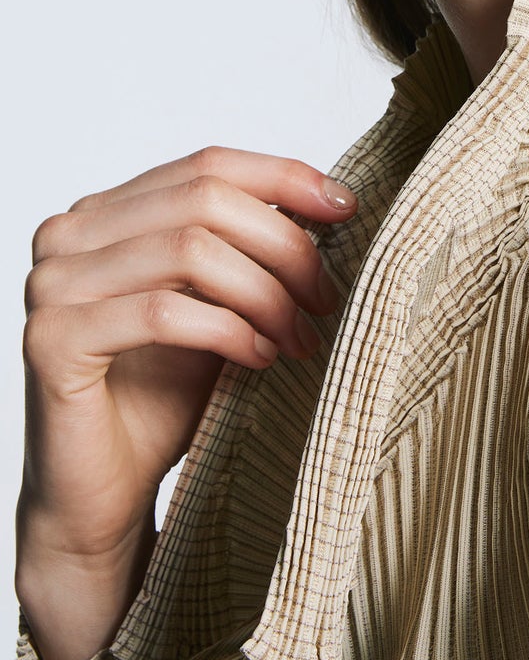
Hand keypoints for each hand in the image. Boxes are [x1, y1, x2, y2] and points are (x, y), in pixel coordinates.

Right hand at [14, 146, 357, 659]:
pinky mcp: (52, 338)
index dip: (283, 178)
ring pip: (190, 251)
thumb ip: (250, 250)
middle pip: (206, 201)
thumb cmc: (165, 397)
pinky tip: (261, 358)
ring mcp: (52, 283)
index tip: (346, 208)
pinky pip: (163, 313)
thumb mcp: (221, 304)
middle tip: (327, 298)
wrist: (104, 495)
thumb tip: (331, 203)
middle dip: (285, 246)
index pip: (207, 164)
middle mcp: (69, 233)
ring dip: (265, 294)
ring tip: (301, 338)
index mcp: (107, 211)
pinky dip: (229, 331)